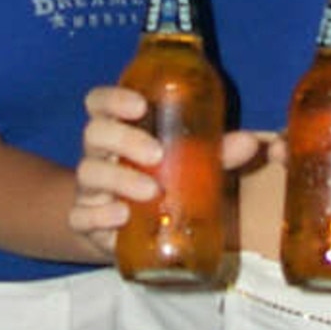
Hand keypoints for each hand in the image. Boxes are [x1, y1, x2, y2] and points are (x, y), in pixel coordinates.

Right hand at [68, 86, 258, 255]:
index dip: (113, 98)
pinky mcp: (87, 222)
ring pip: (88, 173)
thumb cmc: (161, 181)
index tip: (140, 105)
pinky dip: (99, 216)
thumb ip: (217, 152)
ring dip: (118, 179)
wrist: (129, 231)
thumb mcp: (190, 164)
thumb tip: (250, 142)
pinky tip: (122, 217)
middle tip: (157, 154)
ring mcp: (90, 189)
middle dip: (123, 138)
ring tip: (151, 191)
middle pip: (94, 133)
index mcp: (119, 128)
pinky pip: (80, 216)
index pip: (99, 101)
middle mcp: (100, 153)